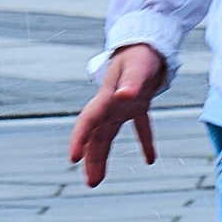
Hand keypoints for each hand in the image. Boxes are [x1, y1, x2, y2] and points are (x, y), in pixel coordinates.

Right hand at [68, 44, 165, 186]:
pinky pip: (139, 127)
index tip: (72, 158)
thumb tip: (123, 97)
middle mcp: (110, 105)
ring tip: (97, 179)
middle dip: (91, 159)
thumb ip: (131, 83)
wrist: (150, 38)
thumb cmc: (142, 52)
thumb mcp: (138, 67)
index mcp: (106, 98)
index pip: (88, 122)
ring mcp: (122, 105)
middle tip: (91, 182)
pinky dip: (144, 142)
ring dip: (103, 156)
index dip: (79, 139)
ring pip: (108, 136)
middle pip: (96, 136)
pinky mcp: (138, 104)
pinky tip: (149, 160)